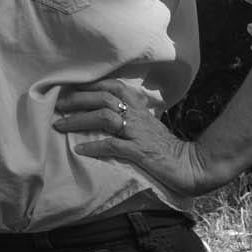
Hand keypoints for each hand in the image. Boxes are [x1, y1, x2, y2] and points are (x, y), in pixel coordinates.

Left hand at [52, 77, 216, 198]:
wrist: (194, 166)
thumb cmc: (168, 149)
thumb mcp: (149, 128)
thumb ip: (132, 119)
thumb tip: (109, 115)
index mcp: (140, 109)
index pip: (114, 87)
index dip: (91, 85)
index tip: (70, 86)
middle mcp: (138, 117)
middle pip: (104, 98)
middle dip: (77, 99)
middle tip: (57, 104)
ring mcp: (139, 134)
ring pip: (104, 118)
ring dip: (79, 120)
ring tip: (60, 125)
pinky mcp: (140, 152)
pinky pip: (113, 146)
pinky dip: (94, 146)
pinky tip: (80, 149)